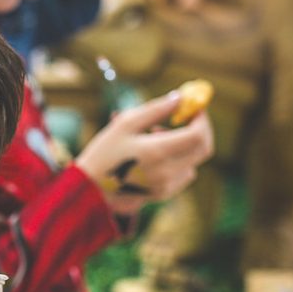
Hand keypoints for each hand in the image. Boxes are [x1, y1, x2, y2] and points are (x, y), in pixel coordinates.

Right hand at [75, 92, 214, 215]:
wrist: (89, 190)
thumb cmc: (104, 153)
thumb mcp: (125, 124)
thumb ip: (156, 109)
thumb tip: (180, 97)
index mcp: (157, 152)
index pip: (197, 135)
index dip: (201, 119)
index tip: (195, 107)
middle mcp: (166, 172)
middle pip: (203, 149)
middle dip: (200, 129)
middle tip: (187, 116)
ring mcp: (166, 186)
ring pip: (194, 161)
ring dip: (185, 145)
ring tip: (156, 135)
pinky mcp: (163, 194)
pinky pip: (184, 173)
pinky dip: (179, 160)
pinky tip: (155, 154)